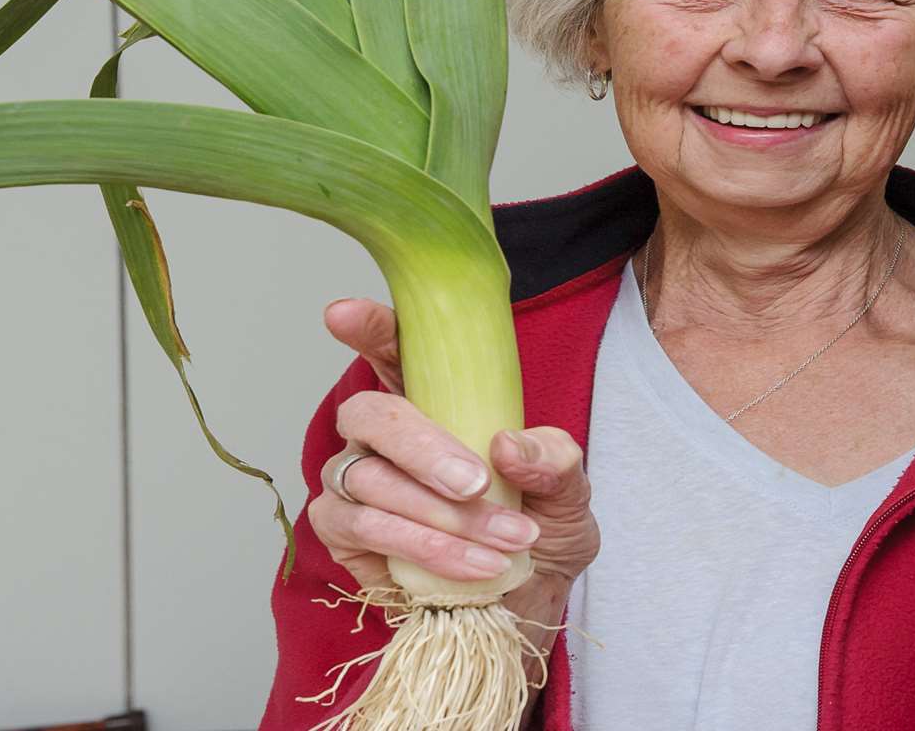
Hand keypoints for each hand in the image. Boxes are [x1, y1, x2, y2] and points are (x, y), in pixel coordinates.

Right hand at [308, 299, 600, 638]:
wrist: (529, 601)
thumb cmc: (538, 526)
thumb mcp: (570, 489)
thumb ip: (553, 459)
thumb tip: (506, 445)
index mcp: (434, 398)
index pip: (392, 347)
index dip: (367, 326)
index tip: (344, 314)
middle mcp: (384, 435)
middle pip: (370, 416)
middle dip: (423, 449)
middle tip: (476, 484)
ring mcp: (356, 482)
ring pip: (370, 481)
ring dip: (441, 516)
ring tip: (506, 540)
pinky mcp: (345, 536)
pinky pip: (366, 532)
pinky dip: (427, 548)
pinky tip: (477, 565)